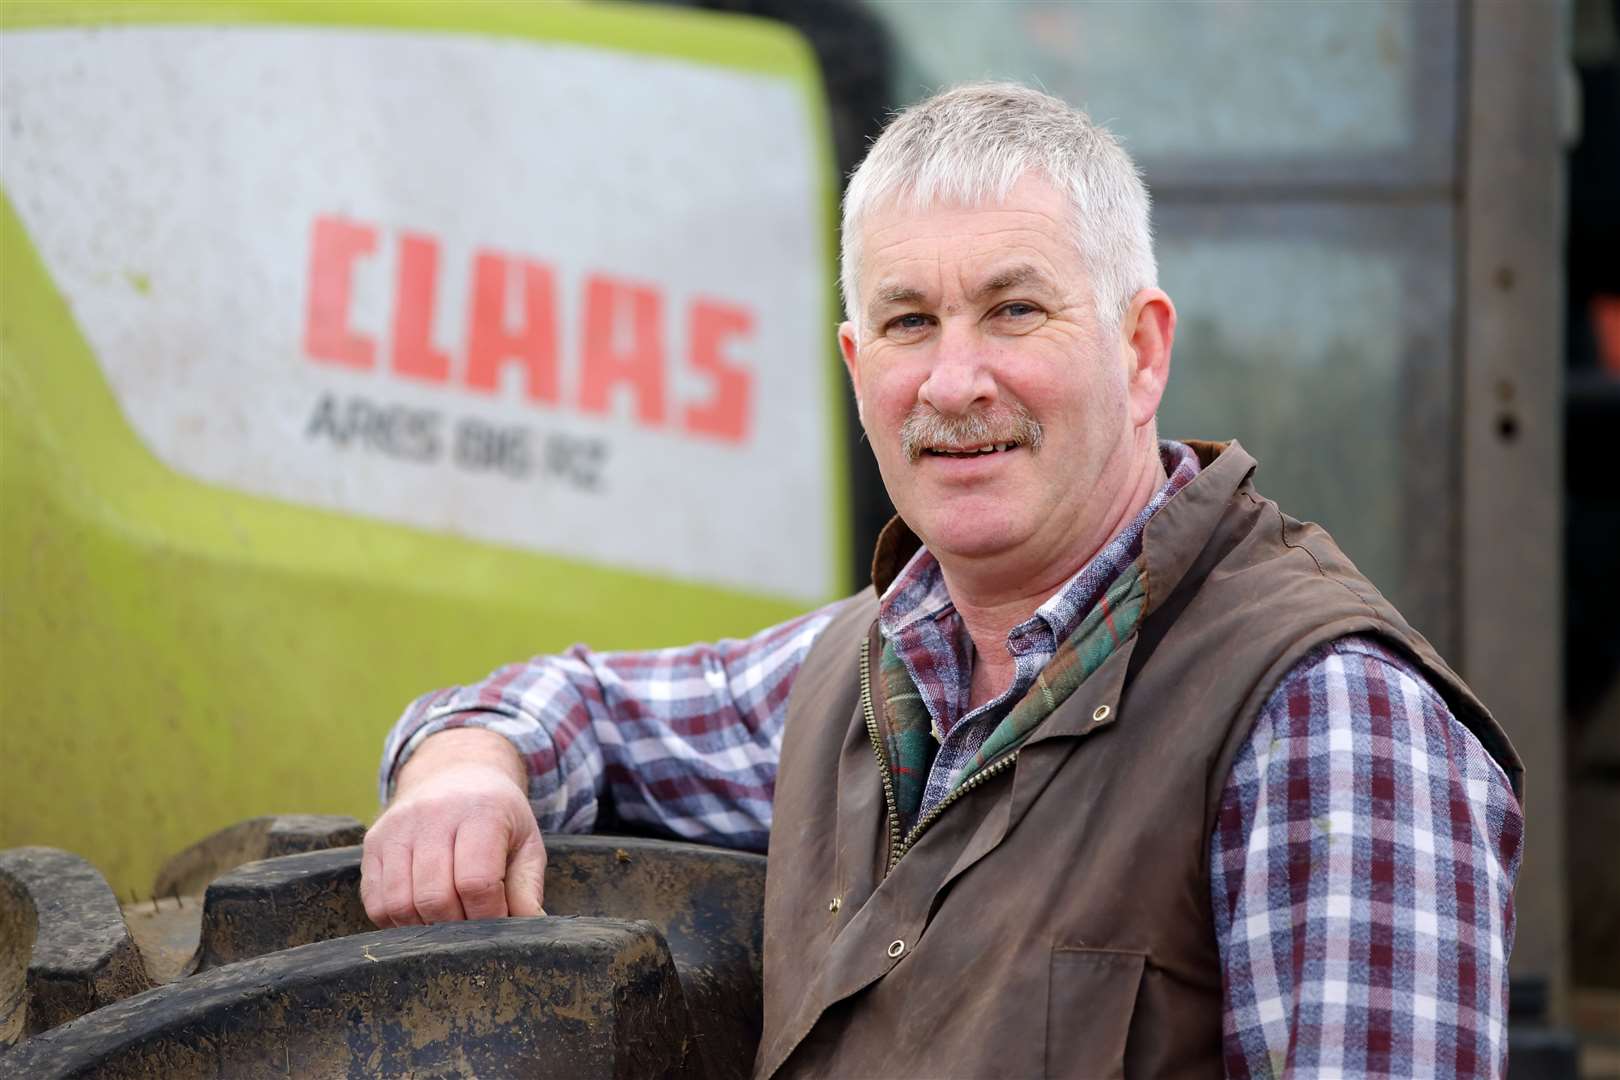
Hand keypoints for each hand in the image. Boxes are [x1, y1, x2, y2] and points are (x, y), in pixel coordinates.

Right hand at [361, 729, 546, 926]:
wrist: (456, 772)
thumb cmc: (497, 816)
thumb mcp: (526, 841)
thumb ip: (528, 886)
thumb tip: (530, 927)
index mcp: (481, 811)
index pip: (476, 882)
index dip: (488, 914)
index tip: (498, 921)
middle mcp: (433, 815)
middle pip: (435, 897)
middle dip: (457, 926)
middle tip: (472, 924)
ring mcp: (397, 828)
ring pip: (400, 904)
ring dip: (424, 926)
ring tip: (447, 920)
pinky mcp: (372, 842)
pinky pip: (375, 901)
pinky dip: (396, 921)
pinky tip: (420, 913)